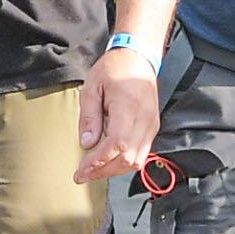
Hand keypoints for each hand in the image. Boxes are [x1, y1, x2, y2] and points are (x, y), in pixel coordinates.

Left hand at [77, 47, 159, 184]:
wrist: (138, 58)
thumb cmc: (114, 69)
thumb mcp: (92, 88)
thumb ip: (89, 117)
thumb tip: (86, 144)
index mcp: (128, 107)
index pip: (116, 145)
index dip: (98, 162)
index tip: (81, 170)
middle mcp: (144, 119)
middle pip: (127, 158)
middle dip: (103, 171)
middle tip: (83, 175)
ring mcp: (151, 125)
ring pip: (136, 160)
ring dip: (114, 170)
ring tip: (94, 170)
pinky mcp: (153, 128)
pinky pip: (142, 153)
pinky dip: (125, 162)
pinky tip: (109, 161)